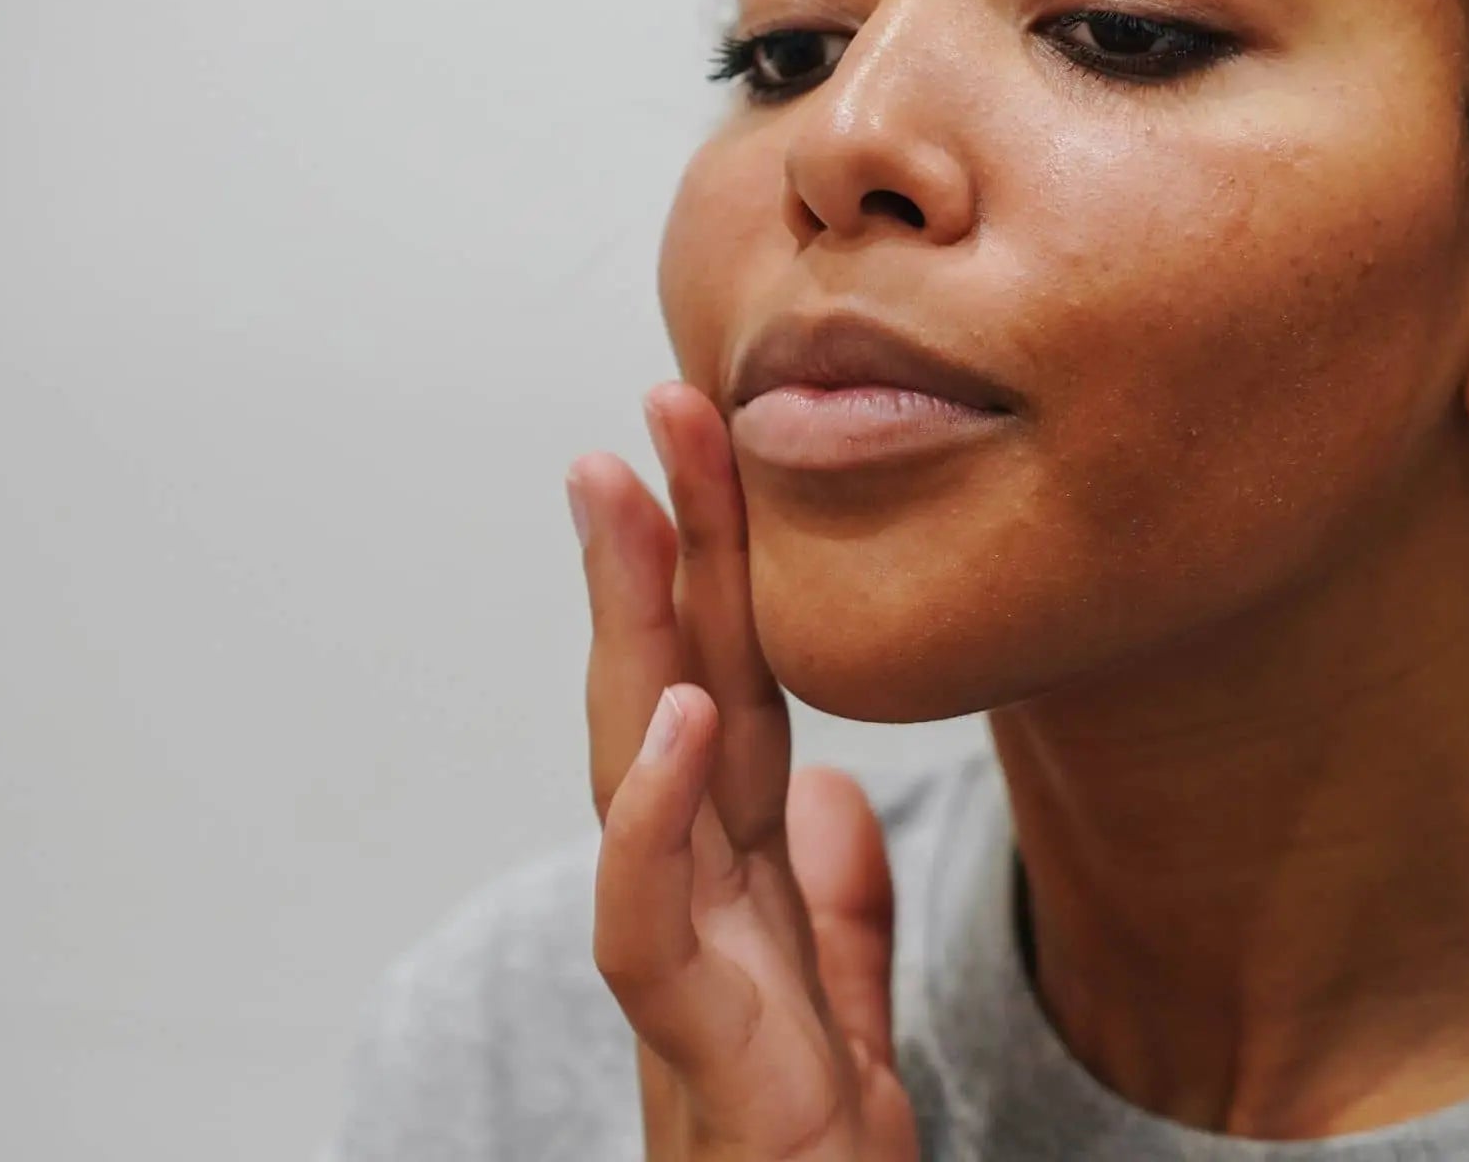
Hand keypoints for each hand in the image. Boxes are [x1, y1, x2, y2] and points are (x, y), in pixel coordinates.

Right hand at [568, 381, 919, 1160]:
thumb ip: (835, 913)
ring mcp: (684, 974)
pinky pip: (651, 927)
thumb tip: (836, 796)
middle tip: (649, 414)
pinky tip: (676, 715)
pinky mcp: (700, 1054)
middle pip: (670, 696)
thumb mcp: (845, 1018)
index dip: (722, 573)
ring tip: (623, 496)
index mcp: (737, 888)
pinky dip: (652, 818)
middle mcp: (695, 907)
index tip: (714, 440)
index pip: (733, 694)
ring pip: (635, 774)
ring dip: (627, 630)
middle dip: (657, 553)